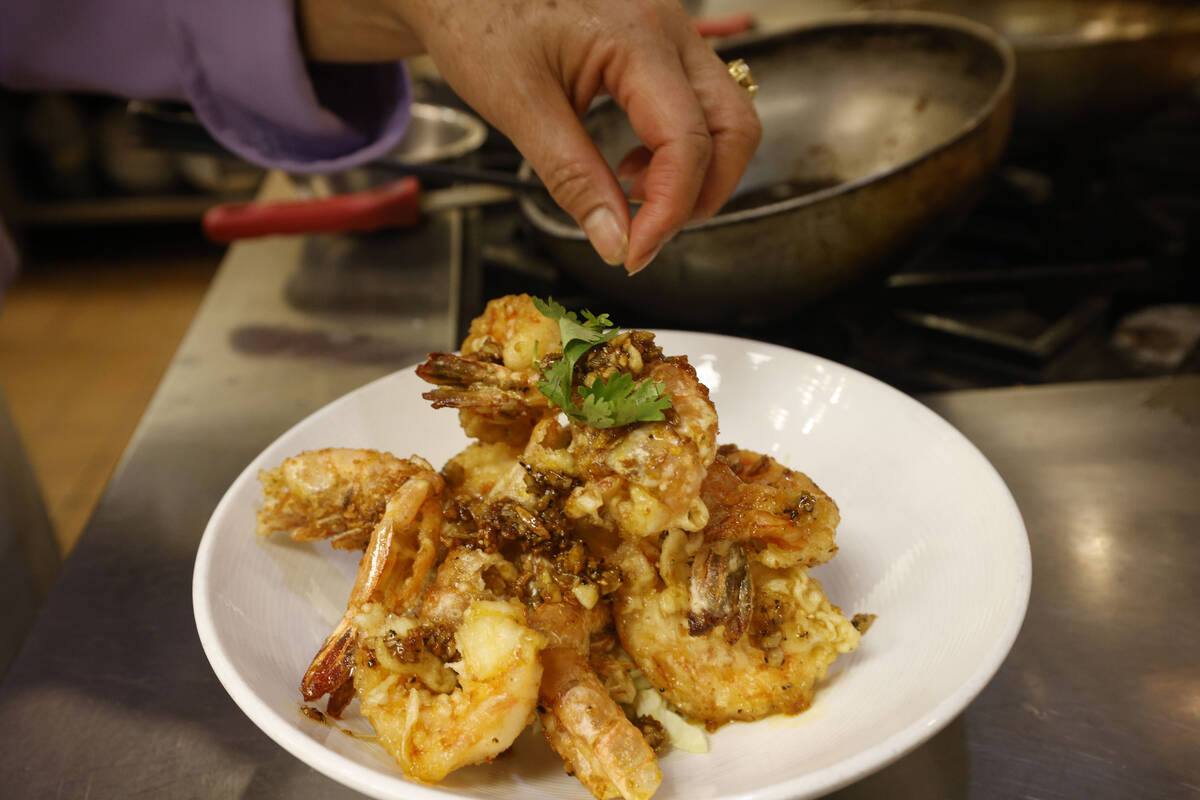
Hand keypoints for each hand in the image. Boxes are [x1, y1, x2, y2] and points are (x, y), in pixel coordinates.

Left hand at [298, 0, 761, 273]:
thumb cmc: (479, 17)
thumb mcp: (518, 105)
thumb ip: (573, 178)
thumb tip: (615, 241)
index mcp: (637, 36)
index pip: (687, 140)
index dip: (669, 211)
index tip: (634, 253)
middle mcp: (670, 29)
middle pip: (733, 127)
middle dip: (702, 194)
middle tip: (649, 234)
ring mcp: (671, 36)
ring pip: (724, 119)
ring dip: (694, 174)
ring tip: (631, 195)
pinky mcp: (661, 49)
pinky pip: (698, 107)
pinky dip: (678, 151)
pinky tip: (631, 167)